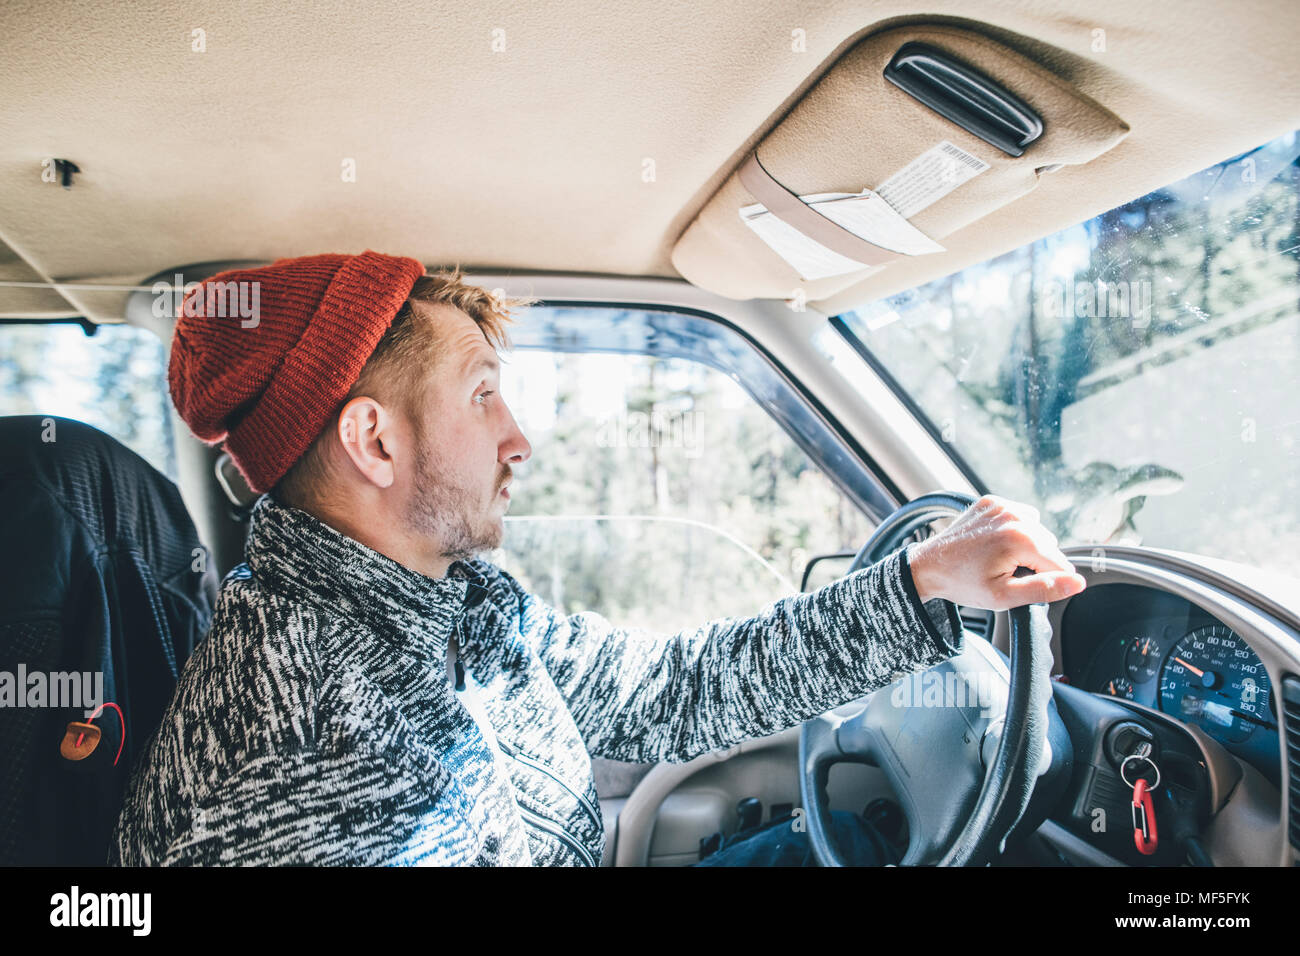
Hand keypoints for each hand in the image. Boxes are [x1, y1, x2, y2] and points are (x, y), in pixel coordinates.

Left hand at [905, 494, 1086, 609]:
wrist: (928, 566)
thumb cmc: (962, 583)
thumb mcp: (1004, 597)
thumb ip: (1043, 589)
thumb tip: (1077, 582)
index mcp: (1019, 538)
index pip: (1060, 563)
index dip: (1047, 580)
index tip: (1021, 584)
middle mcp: (1013, 515)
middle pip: (1050, 545)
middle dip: (1035, 562)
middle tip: (1005, 573)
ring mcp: (1001, 505)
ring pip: (1037, 530)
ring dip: (1027, 546)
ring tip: (999, 559)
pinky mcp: (991, 502)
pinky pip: (1020, 517)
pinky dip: (1015, 531)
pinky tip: (996, 544)